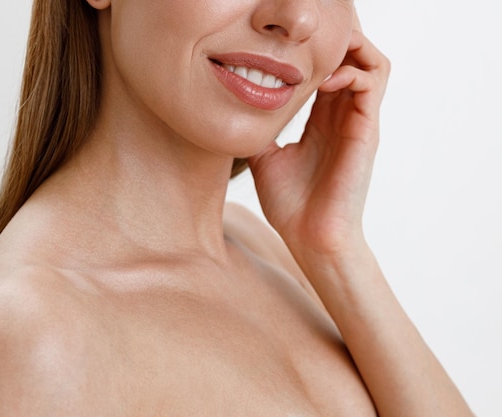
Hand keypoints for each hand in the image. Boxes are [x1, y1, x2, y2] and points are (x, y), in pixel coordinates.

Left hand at [248, 26, 389, 259]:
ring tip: (321, 50)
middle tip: (309, 38)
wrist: (310, 238)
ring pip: (373, 63)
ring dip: (351, 47)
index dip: (315, 52)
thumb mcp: (266, 159)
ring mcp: (358, 122)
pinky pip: (372, 83)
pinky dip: (351, 70)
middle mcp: (343, 117)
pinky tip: (323, 79)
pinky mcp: (367, 131)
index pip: (328, 71)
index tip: (286, 47)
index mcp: (322, 121)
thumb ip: (261, 133)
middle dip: (336, 40)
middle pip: (355, 59)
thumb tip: (237, 114)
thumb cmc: (291, 205)